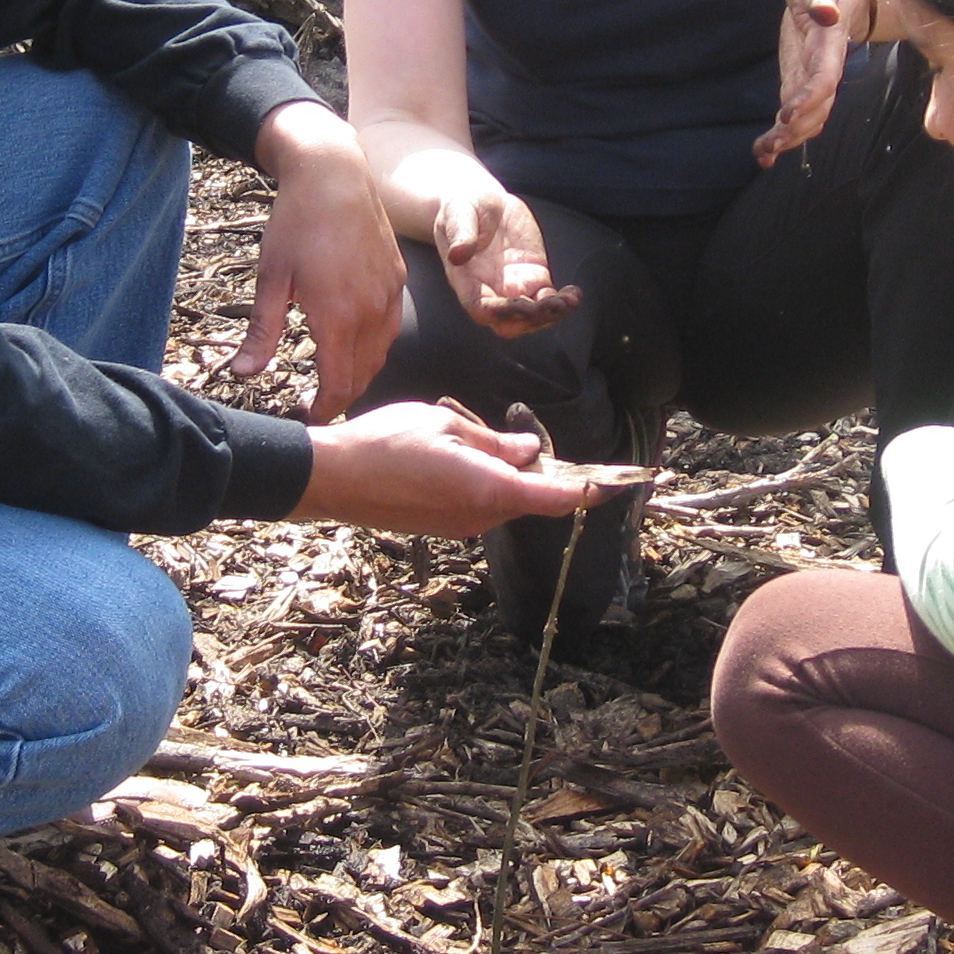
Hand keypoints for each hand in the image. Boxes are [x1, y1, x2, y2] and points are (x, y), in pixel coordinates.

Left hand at [243, 103, 403, 420]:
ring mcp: (390, 295)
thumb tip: (243, 373)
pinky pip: (391, 328)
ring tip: (333, 379)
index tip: (307, 418)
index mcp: (338, 317)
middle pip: (363, 376)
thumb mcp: (271, 278)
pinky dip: (374, 346)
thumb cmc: (296, 223)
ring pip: (382, 355)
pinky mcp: (398, 280)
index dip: (324, 411)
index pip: (339, 386)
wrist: (334, 174)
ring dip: (359, 373)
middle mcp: (372, 312)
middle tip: (316, 405)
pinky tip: (353, 342)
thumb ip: (262, 331)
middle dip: (341, 398)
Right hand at [293, 401, 577, 536]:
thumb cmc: (387, 443)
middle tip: (519, 437)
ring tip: (465, 439)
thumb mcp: (448, 426)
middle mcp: (481, 517)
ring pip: (504, 501)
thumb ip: (495, 442)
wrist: (333, 479)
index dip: (593, 489)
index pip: (559, 497)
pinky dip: (482, 484)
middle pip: (533, 498)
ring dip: (505, 476)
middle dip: (539, 471)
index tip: (620, 482)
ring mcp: (460, 527)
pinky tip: (449, 456)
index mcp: (491, 490)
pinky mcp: (441, 528)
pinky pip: (479, 506)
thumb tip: (529, 450)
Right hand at [429, 179, 578, 335]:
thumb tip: (457, 254)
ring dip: (551, 315)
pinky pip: (549, 299)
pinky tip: (574, 294)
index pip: (481, 309)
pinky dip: (563, 302)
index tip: (522, 305)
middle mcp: (491, 291)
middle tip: (550, 305)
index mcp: (468, 281)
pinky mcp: (534, 277)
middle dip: (530, 321)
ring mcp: (515, 287)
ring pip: (533, 317)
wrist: (483, 201)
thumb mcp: (457, 214)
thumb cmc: (462, 208)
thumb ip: (459, 234)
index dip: (501, 314)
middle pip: (509, 324)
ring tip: (569, 300)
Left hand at [756, 0, 874, 164]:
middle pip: (818, 109)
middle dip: (797, 130)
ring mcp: (812, 82)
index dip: (809, 98)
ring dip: (788, 140)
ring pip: (808, 120)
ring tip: (764, 155)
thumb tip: (826, 11)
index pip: (823, 78)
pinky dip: (781, 136)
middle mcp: (824, 71)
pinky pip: (794, 117)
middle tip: (771, 145)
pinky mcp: (798, 86)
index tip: (788, 114)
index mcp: (828, 47)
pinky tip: (763, 152)